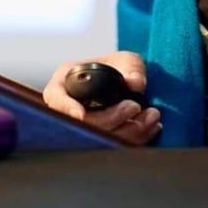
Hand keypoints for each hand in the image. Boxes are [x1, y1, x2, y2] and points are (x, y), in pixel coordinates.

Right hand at [42, 50, 161, 145]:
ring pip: (98, 139)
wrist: (129, 85)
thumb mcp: (126, 60)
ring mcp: (84, 128)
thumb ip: (132, 67)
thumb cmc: (120, 68)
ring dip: (128, 131)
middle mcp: (69, 108)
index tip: (80, 114)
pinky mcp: (100, 143)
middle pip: (81, 124)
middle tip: (135, 107)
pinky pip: (113, 147)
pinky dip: (135, 139)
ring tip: (152, 116)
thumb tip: (136, 84)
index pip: (56, 97)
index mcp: (65, 83)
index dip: (65, 108)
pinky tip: (152, 127)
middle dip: (111, 119)